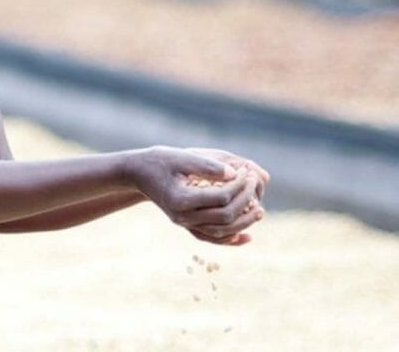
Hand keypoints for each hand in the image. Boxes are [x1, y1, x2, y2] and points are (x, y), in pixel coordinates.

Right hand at [128, 146, 265, 245]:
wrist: (138, 172)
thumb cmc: (159, 160)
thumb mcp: (182, 157)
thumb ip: (208, 166)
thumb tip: (235, 174)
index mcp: (181, 199)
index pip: (221, 197)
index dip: (239, 185)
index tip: (246, 171)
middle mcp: (183, 216)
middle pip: (225, 216)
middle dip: (245, 200)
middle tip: (254, 182)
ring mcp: (184, 223)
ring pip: (221, 232)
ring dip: (243, 223)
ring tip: (260, 210)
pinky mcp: (186, 224)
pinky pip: (211, 238)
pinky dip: (230, 240)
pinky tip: (246, 237)